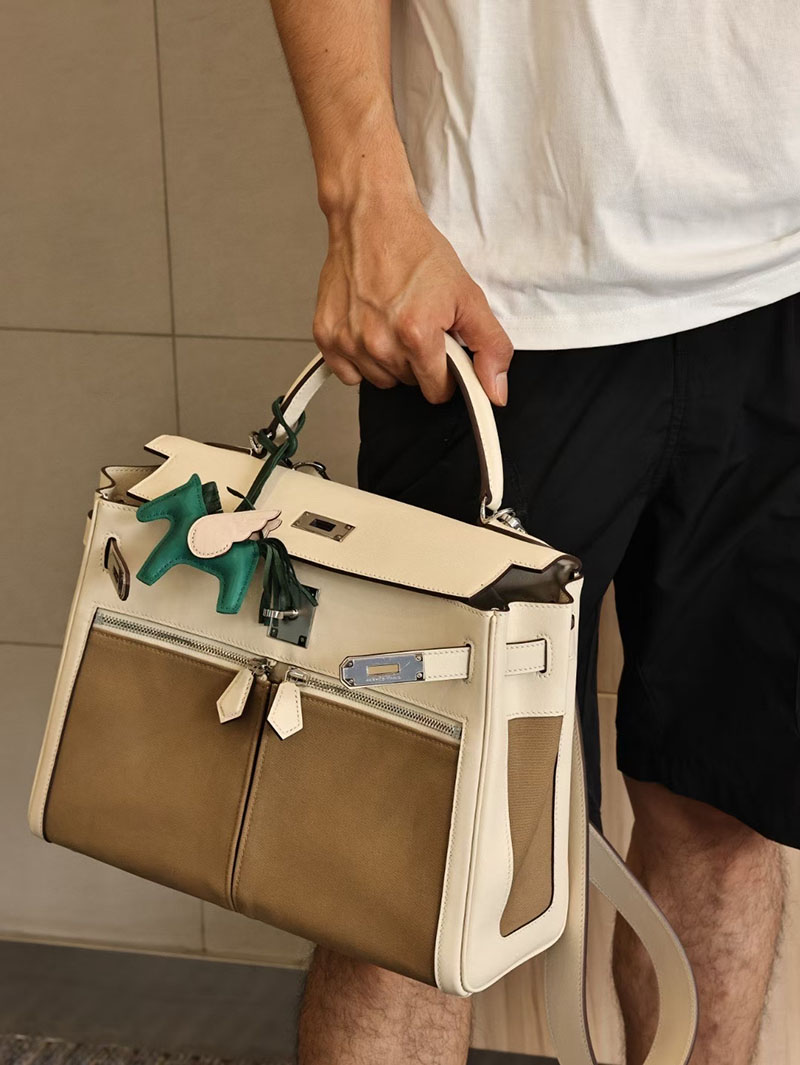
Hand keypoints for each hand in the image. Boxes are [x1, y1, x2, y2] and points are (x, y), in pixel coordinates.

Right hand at [312, 192, 512, 404]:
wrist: (372, 218)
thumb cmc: (415, 250)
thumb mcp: (467, 295)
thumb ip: (490, 346)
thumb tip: (495, 392)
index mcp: (416, 335)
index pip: (437, 391)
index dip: (445, 373)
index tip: (441, 348)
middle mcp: (379, 343)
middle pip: (409, 384)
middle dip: (418, 362)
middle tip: (416, 323)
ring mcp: (349, 341)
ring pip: (380, 381)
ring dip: (390, 361)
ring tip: (392, 322)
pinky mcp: (326, 337)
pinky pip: (350, 375)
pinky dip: (360, 360)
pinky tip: (369, 329)